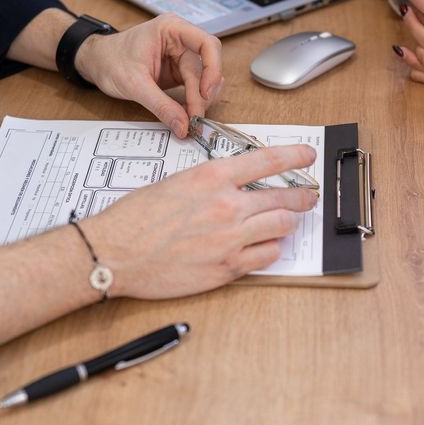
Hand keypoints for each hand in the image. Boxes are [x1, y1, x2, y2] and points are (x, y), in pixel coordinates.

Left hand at [76, 13, 223, 135]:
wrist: (96, 63)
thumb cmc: (110, 60)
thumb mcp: (134, 84)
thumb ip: (161, 105)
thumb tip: (183, 125)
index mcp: (171, 29)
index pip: (207, 44)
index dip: (212, 68)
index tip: (205, 93)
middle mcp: (180, 40)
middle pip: (205, 67)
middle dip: (202, 94)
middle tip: (194, 118)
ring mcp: (179, 56)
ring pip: (202, 80)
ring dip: (199, 101)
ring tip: (190, 119)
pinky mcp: (177, 72)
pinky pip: (193, 88)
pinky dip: (192, 103)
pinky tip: (186, 115)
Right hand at [79, 144, 319, 299]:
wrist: (115, 253)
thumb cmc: (135, 218)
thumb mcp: (175, 184)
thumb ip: (210, 186)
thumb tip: (234, 190)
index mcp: (211, 177)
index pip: (267, 161)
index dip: (294, 157)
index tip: (308, 156)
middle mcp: (226, 205)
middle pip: (283, 198)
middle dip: (301, 198)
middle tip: (307, 198)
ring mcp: (230, 238)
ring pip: (281, 226)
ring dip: (287, 224)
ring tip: (288, 223)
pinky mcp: (227, 268)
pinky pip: (267, 256)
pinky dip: (271, 249)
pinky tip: (265, 246)